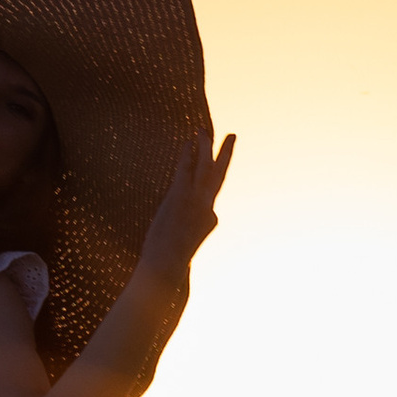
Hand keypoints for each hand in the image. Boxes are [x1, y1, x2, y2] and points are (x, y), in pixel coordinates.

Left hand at [139, 121, 232, 278]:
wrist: (165, 267)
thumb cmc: (170, 261)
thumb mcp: (184, 249)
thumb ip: (189, 238)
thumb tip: (194, 234)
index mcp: (209, 220)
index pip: (210, 194)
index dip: (202, 184)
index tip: (195, 169)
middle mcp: (207, 208)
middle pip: (219, 174)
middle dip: (225, 154)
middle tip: (231, 135)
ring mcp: (195, 202)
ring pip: (205, 168)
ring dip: (205, 146)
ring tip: (204, 129)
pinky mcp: (180, 197)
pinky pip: (185, 170)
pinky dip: (187, 155)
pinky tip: (187, 142)